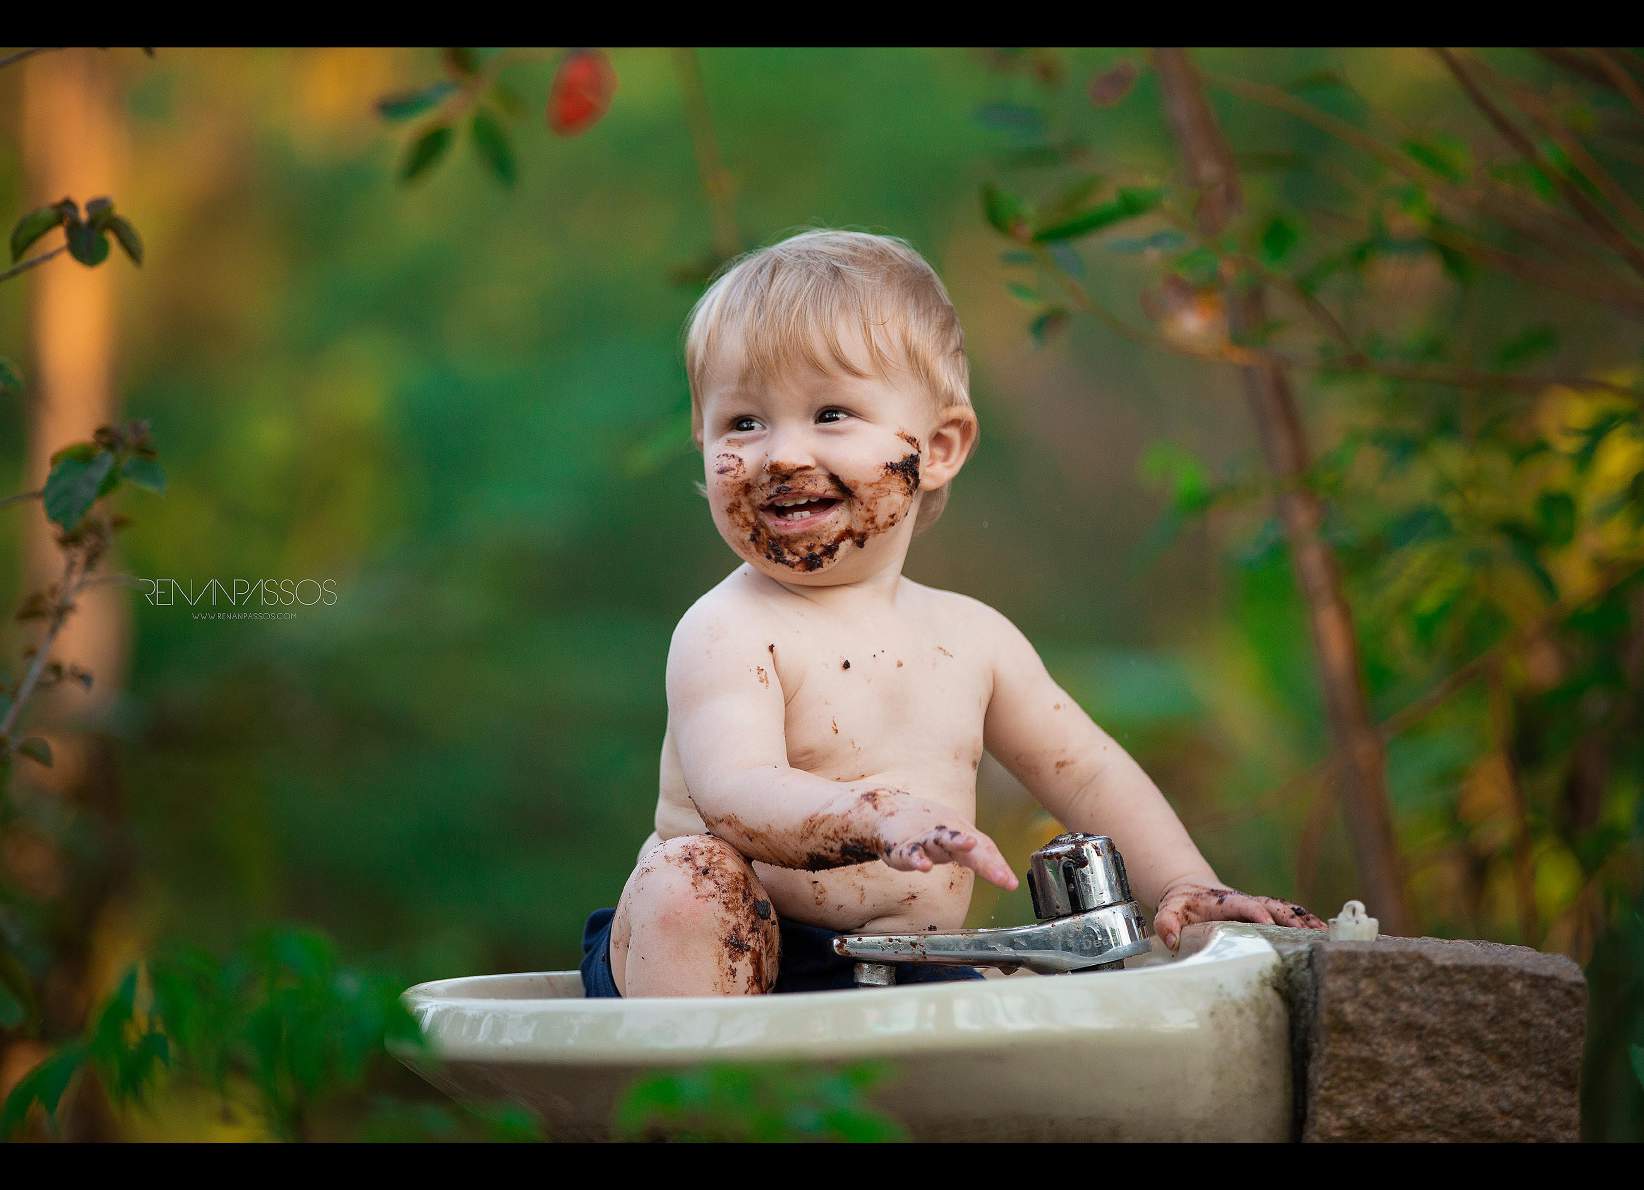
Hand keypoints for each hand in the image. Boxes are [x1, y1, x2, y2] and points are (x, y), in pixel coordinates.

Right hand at [876, 807, 1018, 891]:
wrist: (886, 811)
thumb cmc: (926, 827)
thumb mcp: (955, 838)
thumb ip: (976, 854)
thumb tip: (1006, 875)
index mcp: (960, 834)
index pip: (984, 849)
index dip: (998, 866)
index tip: (1012, 884)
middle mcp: (946, 834)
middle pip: (971, 848)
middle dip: (988, 863)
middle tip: (1003, 878)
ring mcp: (924, 838)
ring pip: (942, 840)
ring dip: (956, 842)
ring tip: (969, 844)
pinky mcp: (902, 846)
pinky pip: (911, 853)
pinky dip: (917, 859)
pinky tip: (923, 866)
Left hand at [1153, 880, 1325, 951]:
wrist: (1190, 891)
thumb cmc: (1181, 904)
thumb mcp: (1168, 910)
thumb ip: (1166, 922)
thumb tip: (1172, 941)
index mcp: (1226, 902)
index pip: (1244, 905)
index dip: (1256, 912)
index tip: (1268, 922)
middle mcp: (1247, 902)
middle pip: (1275, 906)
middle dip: (1292, 919)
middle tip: (1311, 934)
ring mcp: (1259, 907)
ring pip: (1287, 911)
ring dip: (1306, 922)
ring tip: (1327, 937)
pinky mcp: (1265, 915)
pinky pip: (1289, 917)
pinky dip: (1307, 924)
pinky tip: (1324, 938)